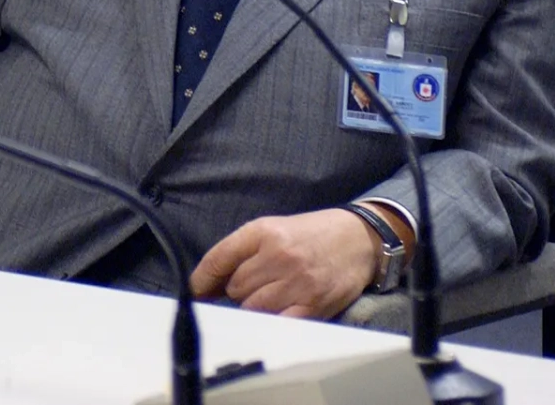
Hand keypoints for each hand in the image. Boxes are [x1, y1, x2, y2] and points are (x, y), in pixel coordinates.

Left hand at [189, 209, 378, 318]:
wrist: (360, 239)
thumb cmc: (310, 235)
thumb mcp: (272, 229)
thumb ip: (240, 252)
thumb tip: (207, 285)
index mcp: (263, 231)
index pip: (218, 259)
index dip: (201, 281)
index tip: (195, 293)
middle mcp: (278, 255)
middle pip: (235, 289)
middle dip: (238, 292)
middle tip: (255, 287)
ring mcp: (297, 281)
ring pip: (253, 309)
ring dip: (255, 309)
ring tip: (271, 297)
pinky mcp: (314, 304)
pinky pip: (278, 323)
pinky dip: (273, 323)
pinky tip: (278, 314)